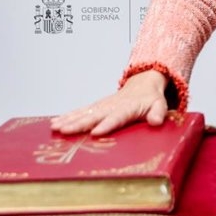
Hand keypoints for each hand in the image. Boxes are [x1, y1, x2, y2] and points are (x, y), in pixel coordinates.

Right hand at [50, 69, 169, 135]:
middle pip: (94, 115)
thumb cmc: (151, 98)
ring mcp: (102, 105)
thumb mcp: (159, 104)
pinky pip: (81, 111)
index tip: (95, 132)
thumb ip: (158, 112)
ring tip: (55, 127)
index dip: (107, 124)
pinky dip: (68, 116)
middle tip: (65, 130)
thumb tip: (156, 121)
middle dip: (79, 123)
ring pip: (84, 112)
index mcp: (127, 107)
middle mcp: (112, 105)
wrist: (143, 83)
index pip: (117, 117)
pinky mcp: (97, 107)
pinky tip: (55, 122)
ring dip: (69, 120)